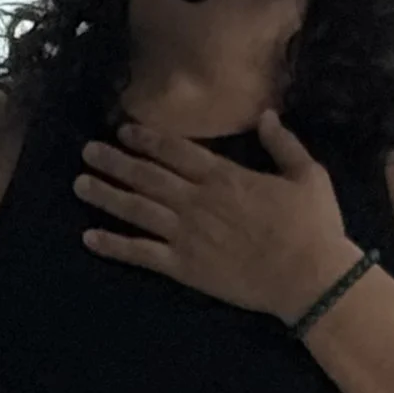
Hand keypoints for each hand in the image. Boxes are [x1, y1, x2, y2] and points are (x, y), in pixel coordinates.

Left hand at [74, 109, 353, 321]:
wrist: (308, 276)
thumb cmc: (313, 226)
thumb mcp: (308, 174)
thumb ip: (283, 143)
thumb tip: (267, 115)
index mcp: (224, 176)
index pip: (174, 151)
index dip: (145, 139)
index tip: (122, 131)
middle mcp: (197, 200)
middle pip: (146, 175)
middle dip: (114, 161)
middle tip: (87, 151)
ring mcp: (186, 233)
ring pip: (136, 209)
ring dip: (106, 194)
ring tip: (80, 183)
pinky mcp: (183, 266)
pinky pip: (140, 253)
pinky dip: (113, 245)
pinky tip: (89, 237)